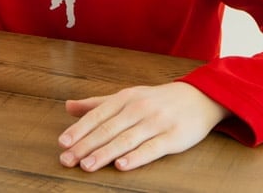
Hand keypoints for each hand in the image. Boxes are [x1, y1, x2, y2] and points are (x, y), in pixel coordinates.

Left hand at [58, 82, 229, 171]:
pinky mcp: (173, 137)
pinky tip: (121, 166)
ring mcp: (156, 122)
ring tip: (87, 165)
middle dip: (86, 145)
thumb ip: (97, 104)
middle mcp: (139, 108)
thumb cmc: (157, 100)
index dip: (79, 129)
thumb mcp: (127, 96)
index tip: (63, 143)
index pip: (97, 115)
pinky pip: (151, 148)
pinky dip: (135, 157)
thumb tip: (67, 106)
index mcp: (125, 98)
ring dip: (105, 153)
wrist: (199, 97)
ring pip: (126, 139)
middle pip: (108, 129)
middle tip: (67, 159)